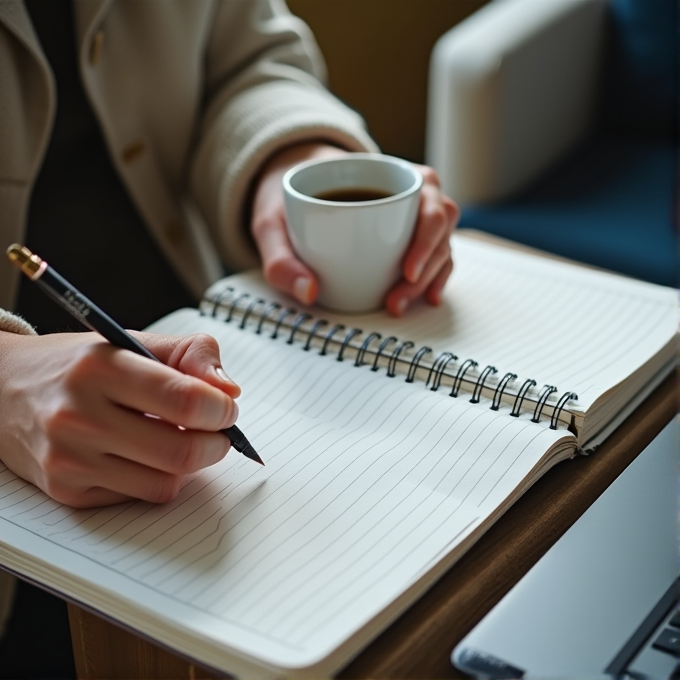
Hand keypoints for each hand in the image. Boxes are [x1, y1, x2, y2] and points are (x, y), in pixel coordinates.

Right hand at [0, 331, 240, 507]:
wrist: (3, 390)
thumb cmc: (78, 365)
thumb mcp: (131, 340)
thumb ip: (190, 355)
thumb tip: (229, 390)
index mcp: (101, 368)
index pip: (184, 399)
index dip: (221, 408)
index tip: (227, 407)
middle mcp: (78, 415)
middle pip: (181, 451)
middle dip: (216, 444)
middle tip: (219, 432)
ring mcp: (69, 459)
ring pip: (166, 482)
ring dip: (189, 464)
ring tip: (180, 438)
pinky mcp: (66, 490)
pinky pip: (140, 496)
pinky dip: (156, 478)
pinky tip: (143, 454)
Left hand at [250, 143, 458, 315]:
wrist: (291, 187)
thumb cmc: (288, 201)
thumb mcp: (271, 224)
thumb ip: (280, 258)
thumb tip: (309, 292)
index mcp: (385, 172)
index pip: (427, 194)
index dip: (426, 234)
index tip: (407, 270)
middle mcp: (408, 189)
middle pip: (440, 222)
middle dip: (426, 267)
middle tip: (395, 301)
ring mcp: (413, 213)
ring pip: (443, 241)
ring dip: (431, 277)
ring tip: (400, 305)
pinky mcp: (411, 235)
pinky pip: (436, 253)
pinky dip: (436, 277)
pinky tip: (428, 298)